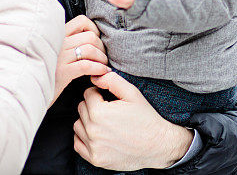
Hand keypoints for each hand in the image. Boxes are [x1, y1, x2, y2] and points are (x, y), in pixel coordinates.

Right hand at [52, 16, 110, 103]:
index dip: (94, 30)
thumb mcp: (56, 53)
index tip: (97, 41)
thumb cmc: (48, 73)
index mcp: (58, 36)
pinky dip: (98, 68)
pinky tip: (101, 73)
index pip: (81, 21)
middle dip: (101, 47)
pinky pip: (86, 65)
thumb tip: (93, 38)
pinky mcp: (62, 72)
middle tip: (102, 57)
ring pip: (90, 50)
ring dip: (102, 59)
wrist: (32, 90)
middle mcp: (58, 43)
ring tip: (103, 65)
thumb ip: (70, 43)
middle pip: (90, 36)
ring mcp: (59, 57)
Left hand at [73, 72, 193, 170]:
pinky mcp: (95, 159)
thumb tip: (93, 76)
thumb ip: (111, 80)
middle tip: (110, 111)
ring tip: (105, 123)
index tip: (110, 100)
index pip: (88, 94)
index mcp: (99, 112)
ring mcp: (93, 147)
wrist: (158, 146)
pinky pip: (78, 144)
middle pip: (82, 108)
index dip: (99, 94)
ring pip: (78, 125)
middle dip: (93, 106)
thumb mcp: (132, 93)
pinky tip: (98, 135)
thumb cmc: (146, 118)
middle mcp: (93, 131)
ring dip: (87, 121)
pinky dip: (84, 138)